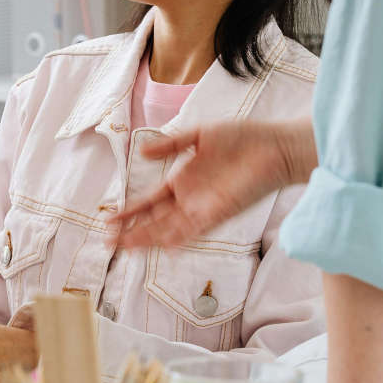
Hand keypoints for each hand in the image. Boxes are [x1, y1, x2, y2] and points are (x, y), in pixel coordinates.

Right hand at [111, 118, 313, 251]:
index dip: (130, 210)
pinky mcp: (221, 212)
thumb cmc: (242, 138)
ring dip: (149, 238)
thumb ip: (171, 144)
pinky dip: (180, 237)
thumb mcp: (199, 135)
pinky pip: (196, 229)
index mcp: (183, 180)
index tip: (109, 219)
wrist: (274, 146)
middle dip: (132, 231)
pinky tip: (163, 245)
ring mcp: (205, 208)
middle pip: (155, 220)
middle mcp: (190, 199)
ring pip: (170, 229)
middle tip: (108, 241)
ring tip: (125, 246)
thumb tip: (142, 152)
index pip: (150, 200)